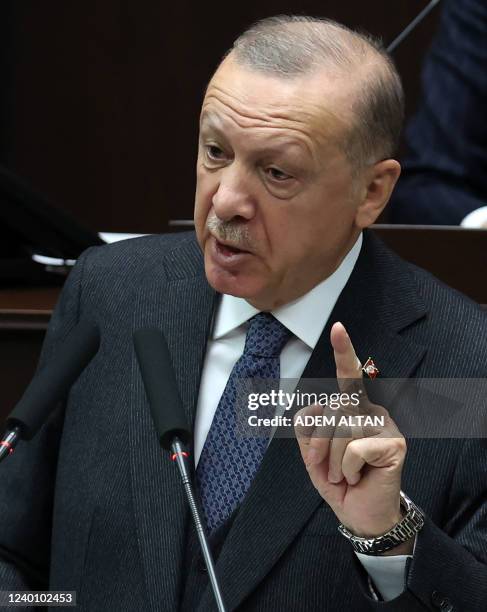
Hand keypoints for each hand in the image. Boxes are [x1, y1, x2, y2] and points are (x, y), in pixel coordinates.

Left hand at [295, 322, 410, 551]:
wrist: (360, 515)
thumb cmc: (339, 480)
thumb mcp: (314, 454)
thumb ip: (308, 428)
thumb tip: (315, 407)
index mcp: (353, 409)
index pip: (347, 378)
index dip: (343, 352)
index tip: (338, 328)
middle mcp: (371, 411)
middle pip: (331, 410)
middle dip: (319, 444)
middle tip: (325, 469)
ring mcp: (385, 425)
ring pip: (342, 430)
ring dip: (334, 462)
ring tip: (346, 476)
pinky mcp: (394, 443)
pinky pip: (355, 447)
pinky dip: (348, 468)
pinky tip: (360, 476)